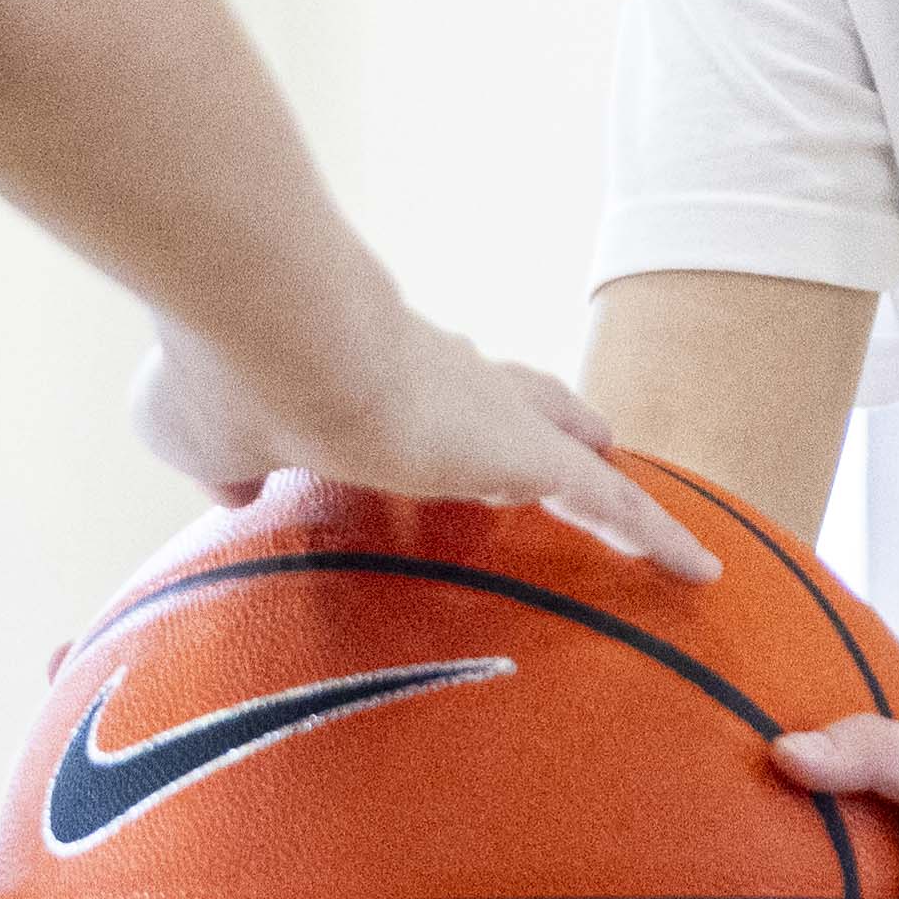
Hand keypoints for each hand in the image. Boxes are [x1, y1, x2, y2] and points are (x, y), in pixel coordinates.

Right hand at [131, 312, 712, 581]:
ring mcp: (487, 409)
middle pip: (502, 395)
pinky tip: (700, 569)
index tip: (423, 431)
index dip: (420, 407)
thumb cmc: (224, 372)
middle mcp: (434, 373)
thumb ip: (220, 463)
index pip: (403, 384)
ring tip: (624, 486)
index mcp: (355, 367)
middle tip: (567, 433)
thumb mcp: (198, 430)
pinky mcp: (527, 450)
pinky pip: (613, 503)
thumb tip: (230, 497)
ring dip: (589, 459)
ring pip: (561, 438)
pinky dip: (655, 536)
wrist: (272, 329)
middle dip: (532, 415)